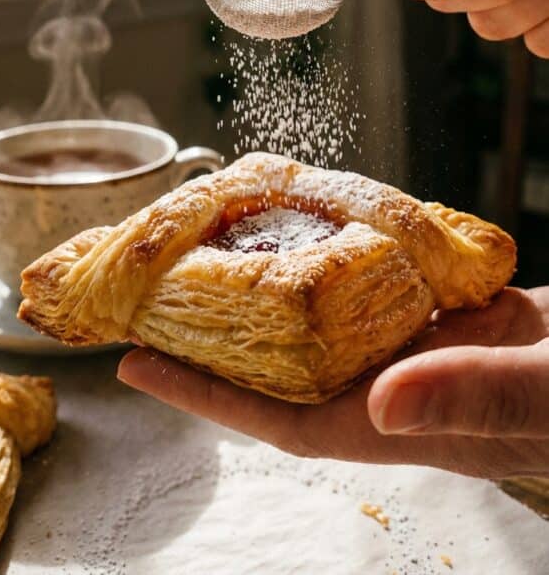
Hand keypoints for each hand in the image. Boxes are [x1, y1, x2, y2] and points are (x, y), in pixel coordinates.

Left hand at [118, 286, 548, 480]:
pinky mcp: (459, 316)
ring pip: (331, 323)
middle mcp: (404, 387)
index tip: (138, 365)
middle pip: (291, 368)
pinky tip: (323, 226)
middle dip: (221, 338)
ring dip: (276, 293)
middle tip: (158, 291)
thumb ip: (473, 397)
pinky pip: (383, 287)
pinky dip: (347, 259)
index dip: (209, 398)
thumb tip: (378, 402)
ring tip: (221, 252)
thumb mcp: (544, 394)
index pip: (286, 418)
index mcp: (411, 420)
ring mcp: (430, 349)